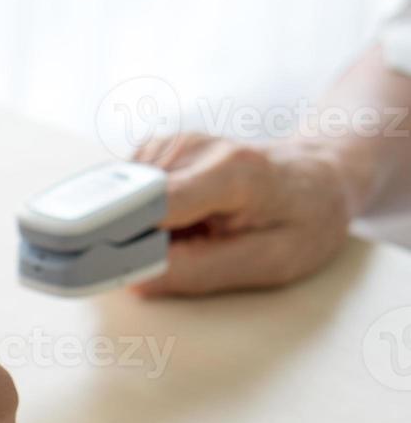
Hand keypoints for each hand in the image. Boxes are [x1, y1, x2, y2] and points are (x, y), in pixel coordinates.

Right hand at [132, 133, 355, 295]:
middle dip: (132, 240)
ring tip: (192, 234)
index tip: (104, 266)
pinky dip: (143, 216)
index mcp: (231, 172)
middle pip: (126, 202)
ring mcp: (171, 144)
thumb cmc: (303, 220)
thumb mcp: (270, 261)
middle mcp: (194, 147)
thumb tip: (135, 278)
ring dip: (140, 229)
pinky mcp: (156, 150)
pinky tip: (181, 219)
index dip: (121, 238)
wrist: (318, 178)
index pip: (151, 204)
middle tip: (181, 256)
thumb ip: (202, 271)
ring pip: (120, 199)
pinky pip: (126, 193)